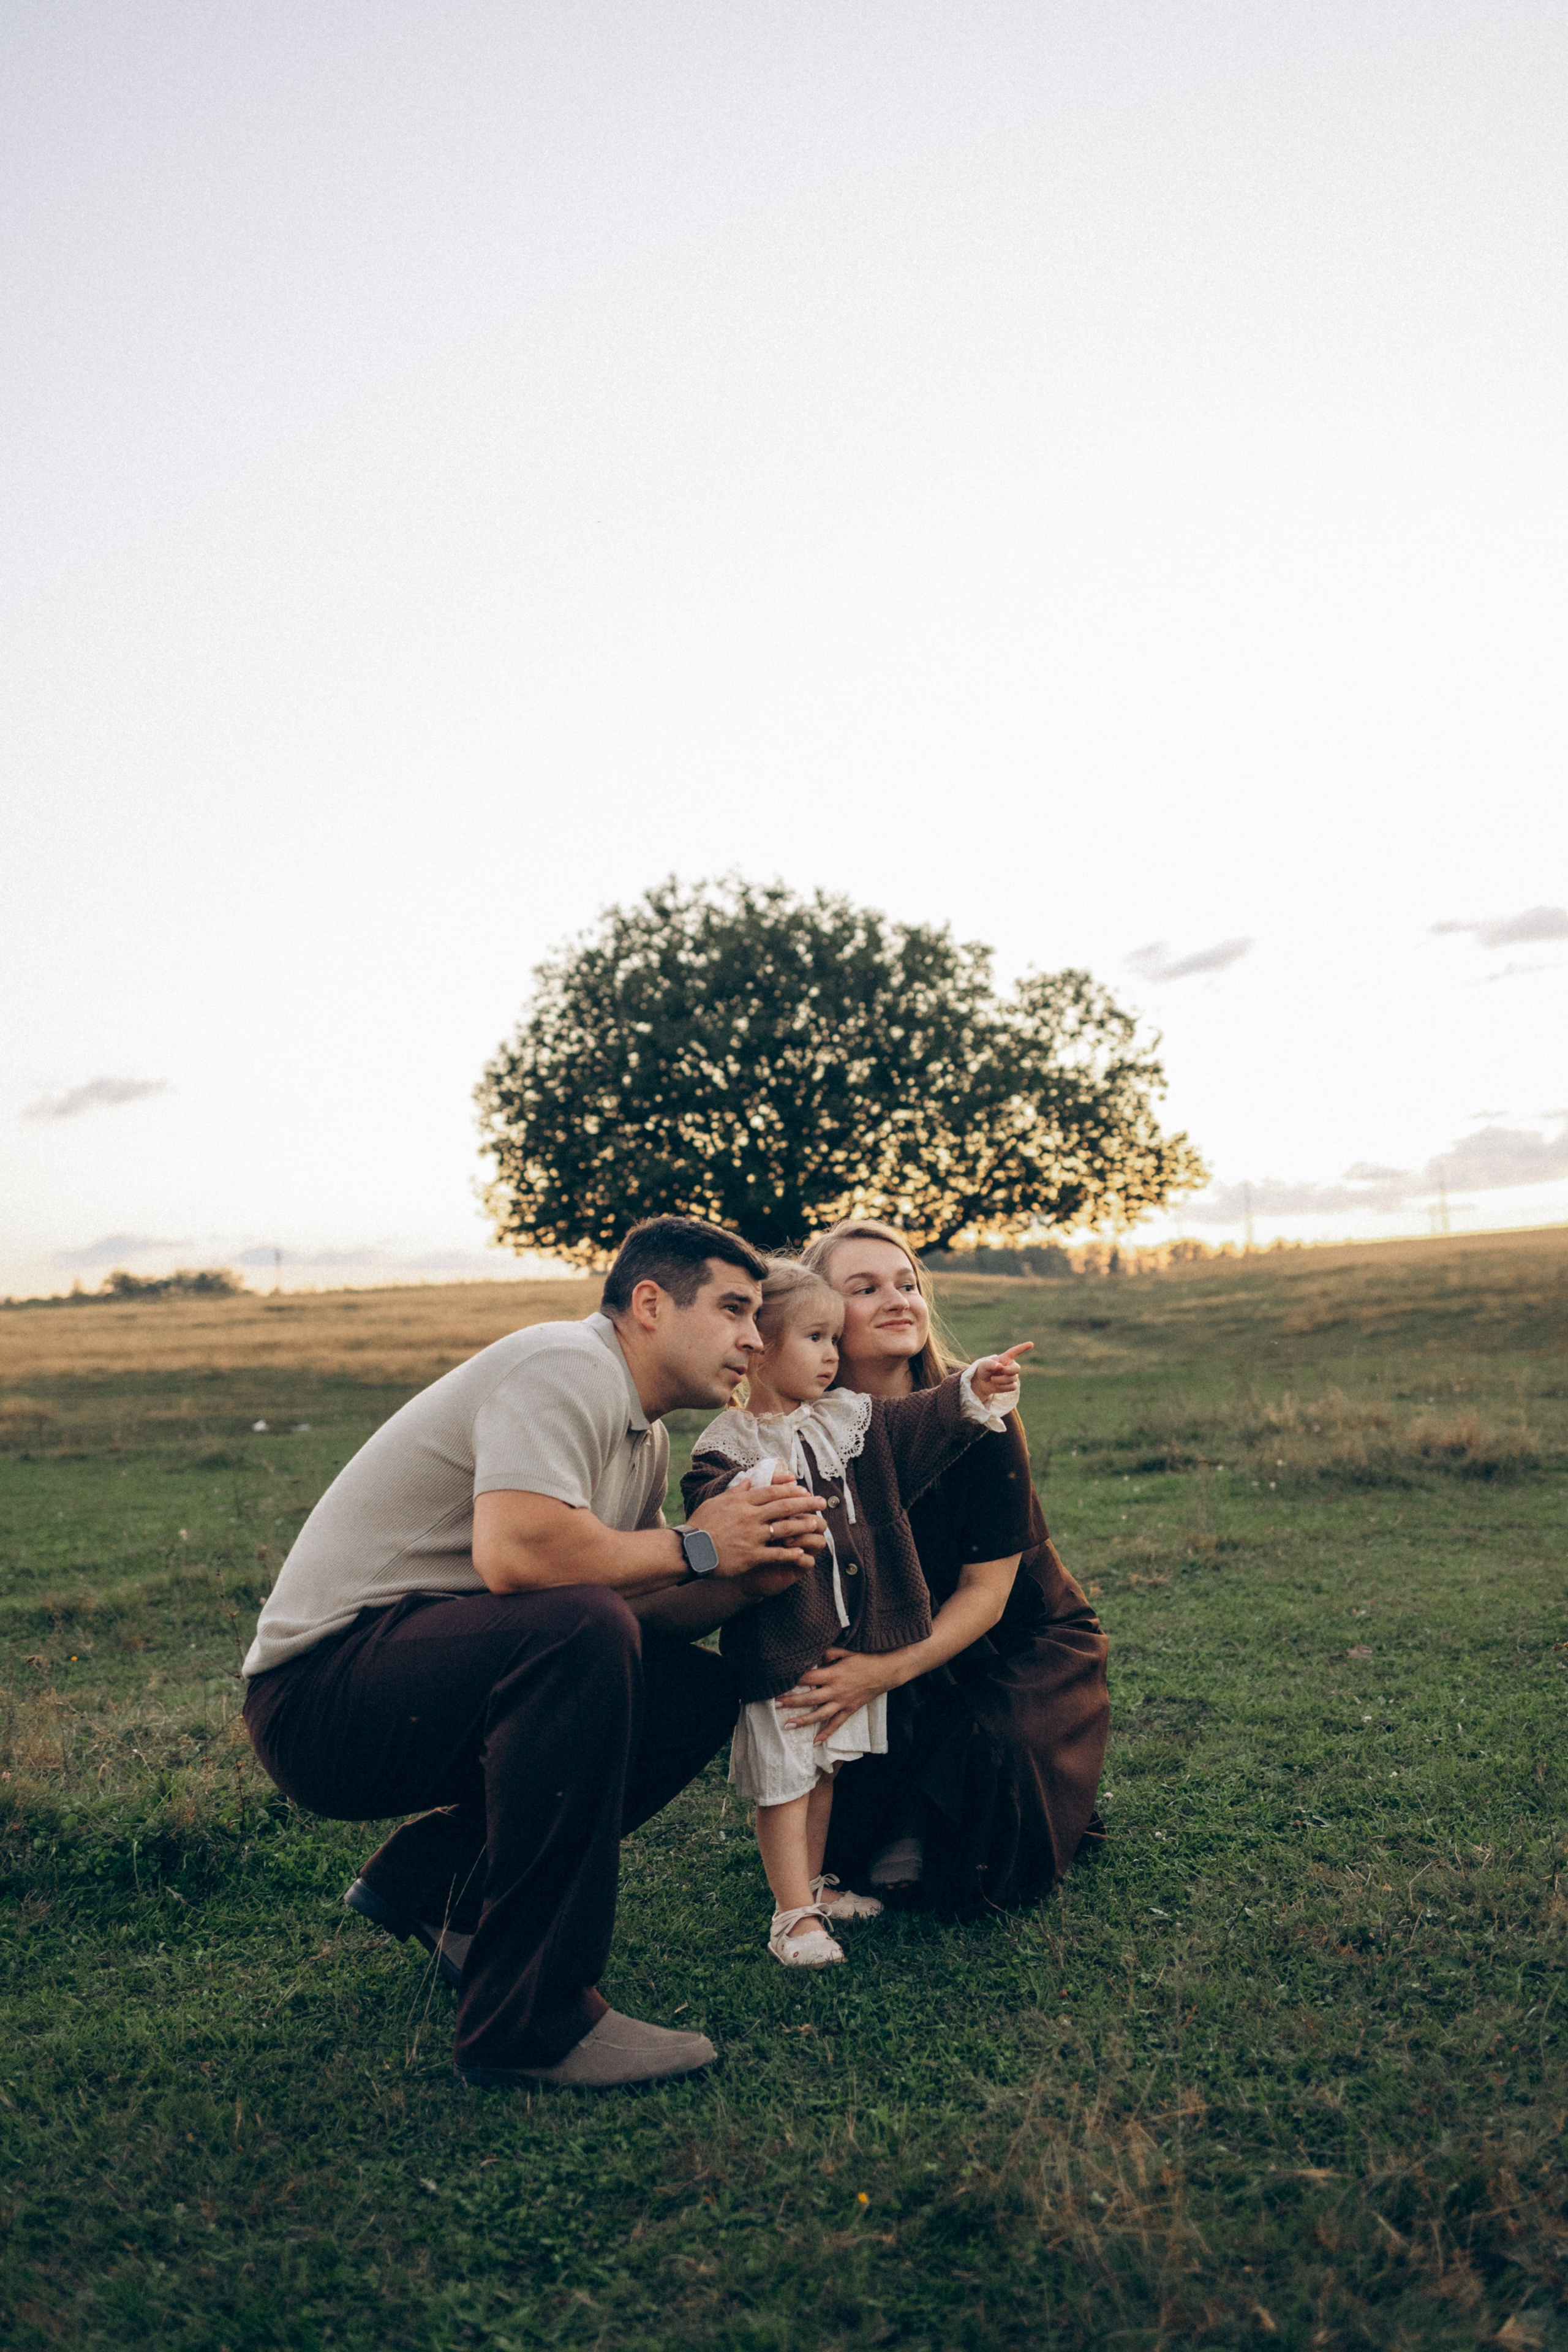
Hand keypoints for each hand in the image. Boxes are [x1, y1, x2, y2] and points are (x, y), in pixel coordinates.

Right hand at [687, 1476, 827, 1578]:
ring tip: (818, 1526)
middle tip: (822, 1503)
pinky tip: (802, 1553)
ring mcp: (752, 1536)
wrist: (690, 1549)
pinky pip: (776, 1554)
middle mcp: (750, 1516)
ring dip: (804, 1526)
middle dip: (806, 1504)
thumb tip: (750, 1479)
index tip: (804, 1490)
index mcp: (742, 1502)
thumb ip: (737, 1491)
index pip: (772, 1492)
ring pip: (784, 1528)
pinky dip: (790, 1553)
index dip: (791, 1490)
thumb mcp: (717, 1501)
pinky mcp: (751, 1555)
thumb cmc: (701, 1525)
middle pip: (784, 1507)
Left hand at [779, 1646, 904, 1743]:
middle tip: (775, 1705)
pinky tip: (815, 1742)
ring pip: (820, 1714)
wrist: (887, 1671)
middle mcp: (836, 1691)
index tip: (780, 1681)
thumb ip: (829, 1653)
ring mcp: (843, 1703)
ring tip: (787, 1725)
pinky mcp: (850, 1710)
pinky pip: (836, 1724)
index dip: (794, 1679)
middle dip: (792, 1702)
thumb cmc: (866, 1658)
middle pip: (810, 1698)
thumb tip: (813, 1656)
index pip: (808, 1678)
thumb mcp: (847, 1650)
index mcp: (834, 1674)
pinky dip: (826, 1734)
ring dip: (803, 1721)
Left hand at [970, 1341, 1032, 1410]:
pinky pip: (1012, 1387)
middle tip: (997, 1372)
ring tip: (992, 1379)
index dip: (1023, 1347)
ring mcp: (1013, 1375)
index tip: (1031, 1344)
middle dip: (1007, 1371)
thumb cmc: (984, 1369)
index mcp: (1006, 1358)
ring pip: (1012, 1379)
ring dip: (1000, 1380)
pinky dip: (1003, 1387)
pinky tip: (997, 1385)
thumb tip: (1000, 1366)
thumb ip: (991, 1364)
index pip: (1015, 1352)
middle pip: (1016, 1369)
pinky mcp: (1012, 1385)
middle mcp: (1011, 1365)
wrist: (983, 1382)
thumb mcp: (984, 1364)